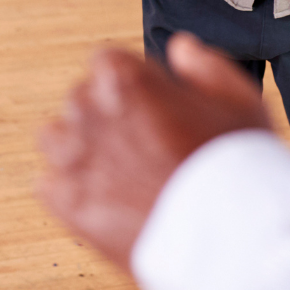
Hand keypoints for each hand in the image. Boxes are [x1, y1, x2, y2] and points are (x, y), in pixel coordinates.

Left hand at [39, 33, 269, 271]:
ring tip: (117, 169)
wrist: (232, 241)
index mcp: (123, 78)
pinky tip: (106, 200)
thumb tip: (180, 48)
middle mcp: (89, 112)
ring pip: (55, 138)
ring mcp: (75, 161)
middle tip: (143, 142)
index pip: (106, 62)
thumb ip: (203, 65)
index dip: (134, 82)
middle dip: (107, 113)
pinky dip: (71, 191)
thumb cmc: (240, 168)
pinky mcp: (69, 206)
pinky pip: (49, 187)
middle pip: (81, 98)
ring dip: (78, 147)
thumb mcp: (239, 100)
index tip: (153, 103)